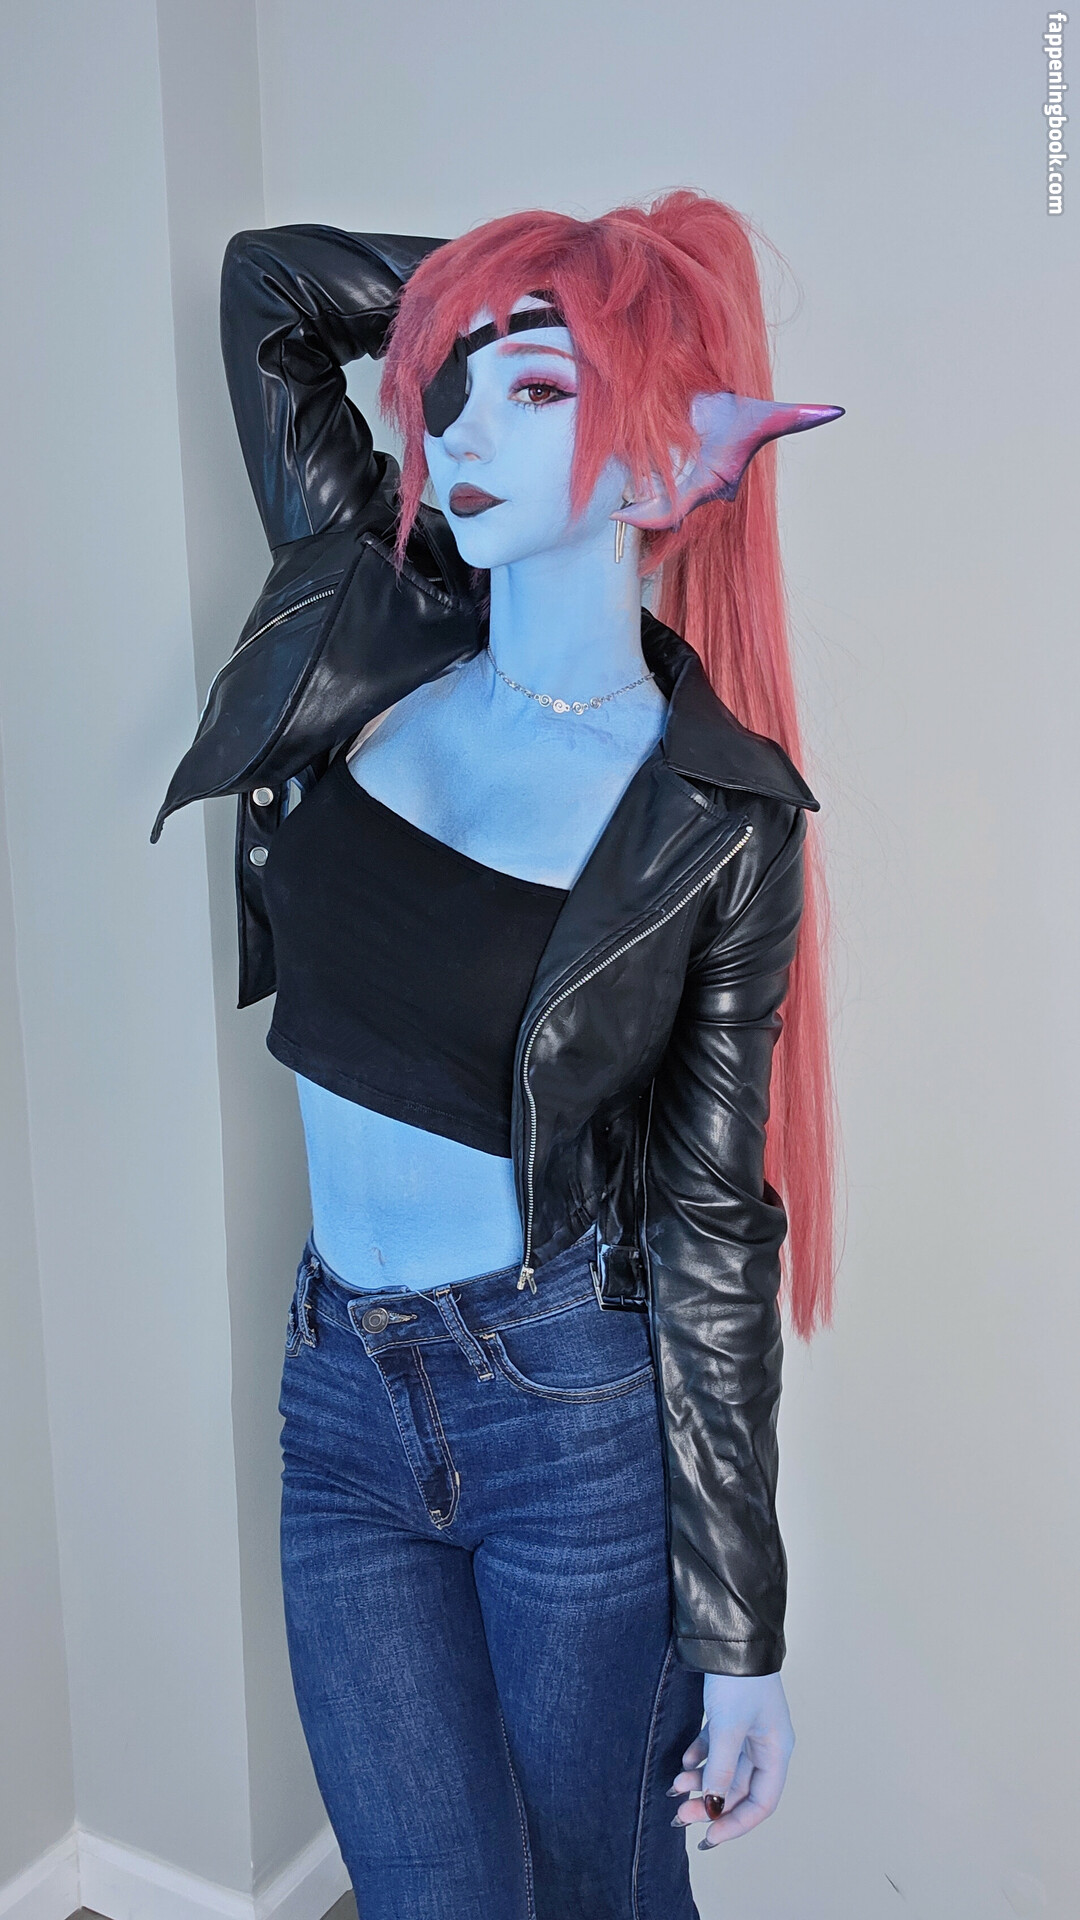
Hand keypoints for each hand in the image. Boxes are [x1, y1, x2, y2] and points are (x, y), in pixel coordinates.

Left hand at [668, 1671, 794, 1847]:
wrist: (730, 1634)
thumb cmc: (740, 1679)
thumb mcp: (728, 1728)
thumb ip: (720, 1771)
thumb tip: (713, 1808)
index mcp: (776, 1751)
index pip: (761, 1803)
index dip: (735, 1823)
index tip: (708, 1836)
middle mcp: (764, 1744)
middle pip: (738, 1788)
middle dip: (710, 1803)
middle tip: (680, 1815)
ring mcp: (747, 1730)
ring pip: (724, 1769)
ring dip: (700, 1781)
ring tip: (675, 1786)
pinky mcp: (730, 1715)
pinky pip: (715, 1747)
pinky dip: (699, 1756)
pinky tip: (683, 1761)